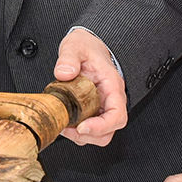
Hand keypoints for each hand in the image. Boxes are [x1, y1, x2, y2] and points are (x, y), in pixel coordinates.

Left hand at [53, 28, 126, 145]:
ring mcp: (102, 106)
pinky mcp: (93, 110)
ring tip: (64, 126)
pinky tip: (65, 122)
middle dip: (89, 136)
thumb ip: (69, 58)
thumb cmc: (86, 46)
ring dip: (81, 136)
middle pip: (109, 131)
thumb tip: (64, 73)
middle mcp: (111, 99)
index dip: (101, 127)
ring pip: (100, 134)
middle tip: (68, 129)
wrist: (87, 44)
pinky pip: (90, 128)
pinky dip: (77, 131)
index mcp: (112, 86)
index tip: (83, 127)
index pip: (117, 115)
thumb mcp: (75, 46)